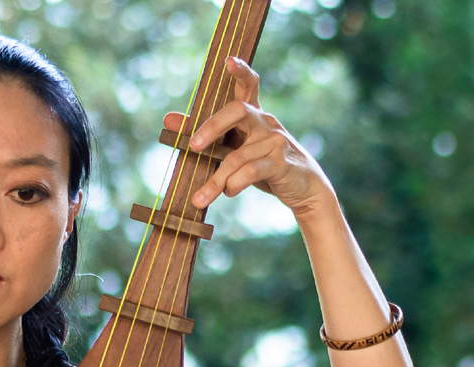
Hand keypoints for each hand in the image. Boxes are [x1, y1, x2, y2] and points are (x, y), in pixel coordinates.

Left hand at [166, 56, 334, 216]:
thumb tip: (168, 118)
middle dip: (212, 126)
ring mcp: (276, 140)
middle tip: (193, 146)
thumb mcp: (235, 149)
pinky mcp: (282, 162)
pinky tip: (228, 192)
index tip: (228, 60)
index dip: (240, 71)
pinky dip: (234, 184)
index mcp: (254, 115)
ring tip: (201, 197)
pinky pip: (251, 171)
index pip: (249, 85)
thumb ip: (206, 134)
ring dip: (216, 179)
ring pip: (237, 155)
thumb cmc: (264, 166)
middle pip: (238, 110)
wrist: (305, 189)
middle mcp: (265, 122)